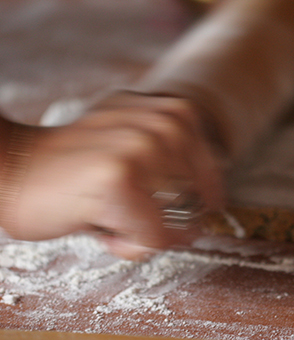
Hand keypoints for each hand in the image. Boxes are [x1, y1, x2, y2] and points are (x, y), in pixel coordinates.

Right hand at [6, 92, 223, 259]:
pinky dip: (128, 243)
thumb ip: (171, 167)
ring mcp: (142, 146)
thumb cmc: (72, 168)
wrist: (10, 167)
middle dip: (164, 217)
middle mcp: (163, 121)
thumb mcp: (131, 146)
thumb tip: (199, 222)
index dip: (204, 195)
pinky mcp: (120, 176)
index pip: (211, 166)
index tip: (198, 210)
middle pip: (195, 198)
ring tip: (109, 214)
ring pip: (174, 219)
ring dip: (143, 231)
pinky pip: (152, 235)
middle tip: (124, 210)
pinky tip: (99, 225)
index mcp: (172, 111)